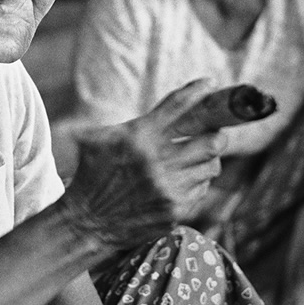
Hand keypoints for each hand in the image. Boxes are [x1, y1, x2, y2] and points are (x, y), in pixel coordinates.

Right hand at [60, 79, 227, 251]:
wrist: (86, 221)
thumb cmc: (91, 174)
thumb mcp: (99, 139)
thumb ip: (127, 123)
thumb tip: (149, 110)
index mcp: (139, 137)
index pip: (178, 106)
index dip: (199, 91)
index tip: (210, 83)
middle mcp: (157, 162)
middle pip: (211, 141)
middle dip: (217, 134)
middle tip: (215, 132)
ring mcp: (168, 189)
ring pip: (211, 167)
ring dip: (208, 159)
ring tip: (199, 156)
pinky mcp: (174, 211)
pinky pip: (201, 189)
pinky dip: (198, 181)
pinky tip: (185, 178)